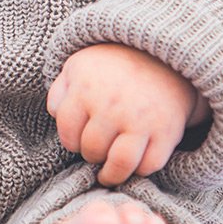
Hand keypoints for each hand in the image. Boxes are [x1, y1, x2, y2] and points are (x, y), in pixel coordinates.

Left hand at [48, 42, 213, 186]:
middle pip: (93, 151)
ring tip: (111, 170)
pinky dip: (141, 168)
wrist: (166, 51)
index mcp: (87, 89)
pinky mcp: (168, 129)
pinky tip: (136, 160)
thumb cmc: (116, 63)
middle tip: (99, 149)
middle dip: (93, 154)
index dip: (72, 141)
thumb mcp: (80, 65)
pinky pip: (150, 164)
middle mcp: (113, 105)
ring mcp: (142, 119)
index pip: (68, 135)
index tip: (81, 138)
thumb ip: (60, 91)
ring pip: (120, 164)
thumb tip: (55, 115)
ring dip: (113, 173)